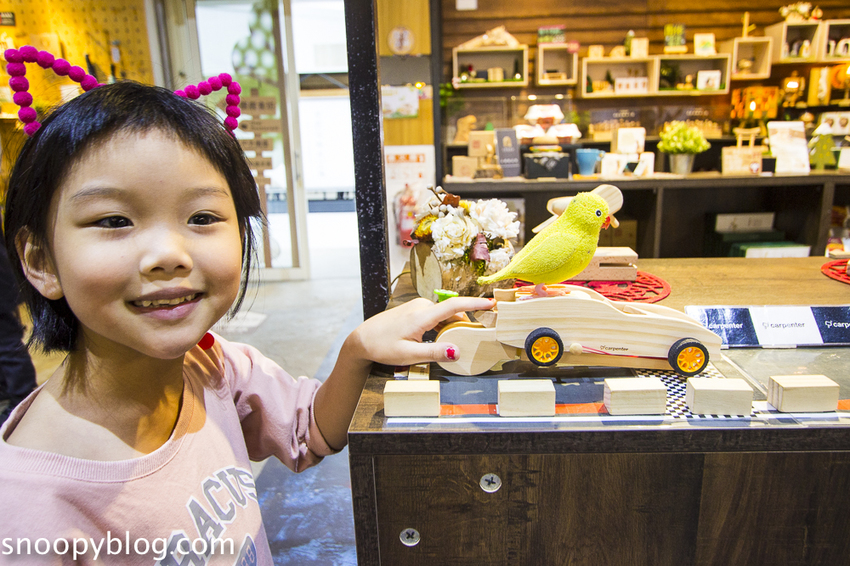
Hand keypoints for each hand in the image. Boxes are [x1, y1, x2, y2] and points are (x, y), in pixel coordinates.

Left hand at [349, 296, 495, 366]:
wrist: (362, 340)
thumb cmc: (382, 347)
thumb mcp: (408, 355)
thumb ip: (434, 352)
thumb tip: (456, 351)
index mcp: (421, 316)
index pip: (454, 306)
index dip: (474, 303)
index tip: (491, 302)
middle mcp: (421, 307)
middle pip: (452, 314)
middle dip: (465, 324)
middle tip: (476, 339)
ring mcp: (417, 307)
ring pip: (444, 316)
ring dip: (452, 327)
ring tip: (456, 343)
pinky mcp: (414, 310)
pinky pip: (436, 317)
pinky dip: (443, 326)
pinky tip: (441, 339)